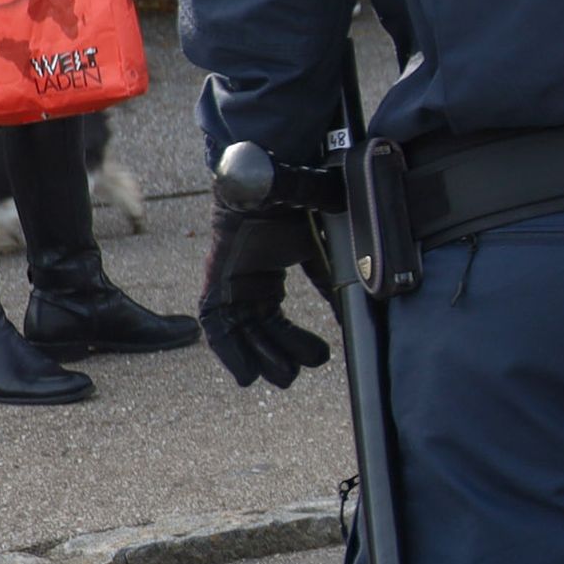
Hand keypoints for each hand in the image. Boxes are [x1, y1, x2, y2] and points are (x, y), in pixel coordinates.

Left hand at [198, 208, 333, 388]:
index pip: (275, 319)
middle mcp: (245, 284)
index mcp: (266, 275)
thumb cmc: (292, 209)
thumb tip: (350, 312)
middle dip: (279, 355)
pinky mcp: (214, 285)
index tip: (316, 358)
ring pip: (241, 334)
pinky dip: (230, 352)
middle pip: (260, 331)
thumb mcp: (317, 251)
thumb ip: (329, 282)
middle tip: (297, 374)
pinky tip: (246, 375)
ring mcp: (228, 284)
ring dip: (260, 359)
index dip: (292, 342)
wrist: (268, 185)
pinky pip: (217, 328)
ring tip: (284, 377)